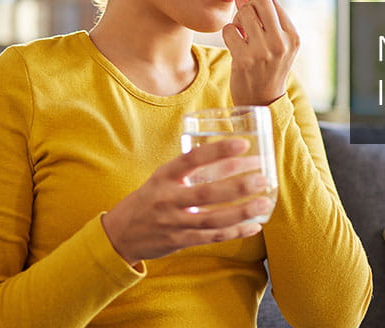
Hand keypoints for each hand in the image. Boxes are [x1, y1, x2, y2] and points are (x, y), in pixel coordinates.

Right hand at [101, 137, 271, 265]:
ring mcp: (174, 222)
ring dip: (242, 212)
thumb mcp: (162, 178)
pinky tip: (254, 226)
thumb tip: (229, 156)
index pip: (192, 159)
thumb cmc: (149, 199)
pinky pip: (212, 237)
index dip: (218, 151)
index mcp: (164, 176)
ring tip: (264, 202)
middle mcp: (168, 198)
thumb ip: (189, 169)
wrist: (120, 234)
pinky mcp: (180, 241)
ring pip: (213, 219)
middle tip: (262, 176)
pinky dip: (235, 232)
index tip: (243, 144)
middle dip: (238, 186)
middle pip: (206, 193)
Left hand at [222, 0, 299, 105]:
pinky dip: (228, 34)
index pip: (272, 1)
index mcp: (293, 36)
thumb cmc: (268, 68)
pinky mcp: (244, 59)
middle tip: (242, 14)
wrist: (262, 100)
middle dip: (245, 3)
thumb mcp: (278, 44)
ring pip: (243, 14)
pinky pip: (229, 30)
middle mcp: (281, 42)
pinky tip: (235, 45)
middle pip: (259, 2)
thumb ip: (265, 19)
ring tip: (241, 34)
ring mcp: (263, 51)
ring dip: (237, 20)